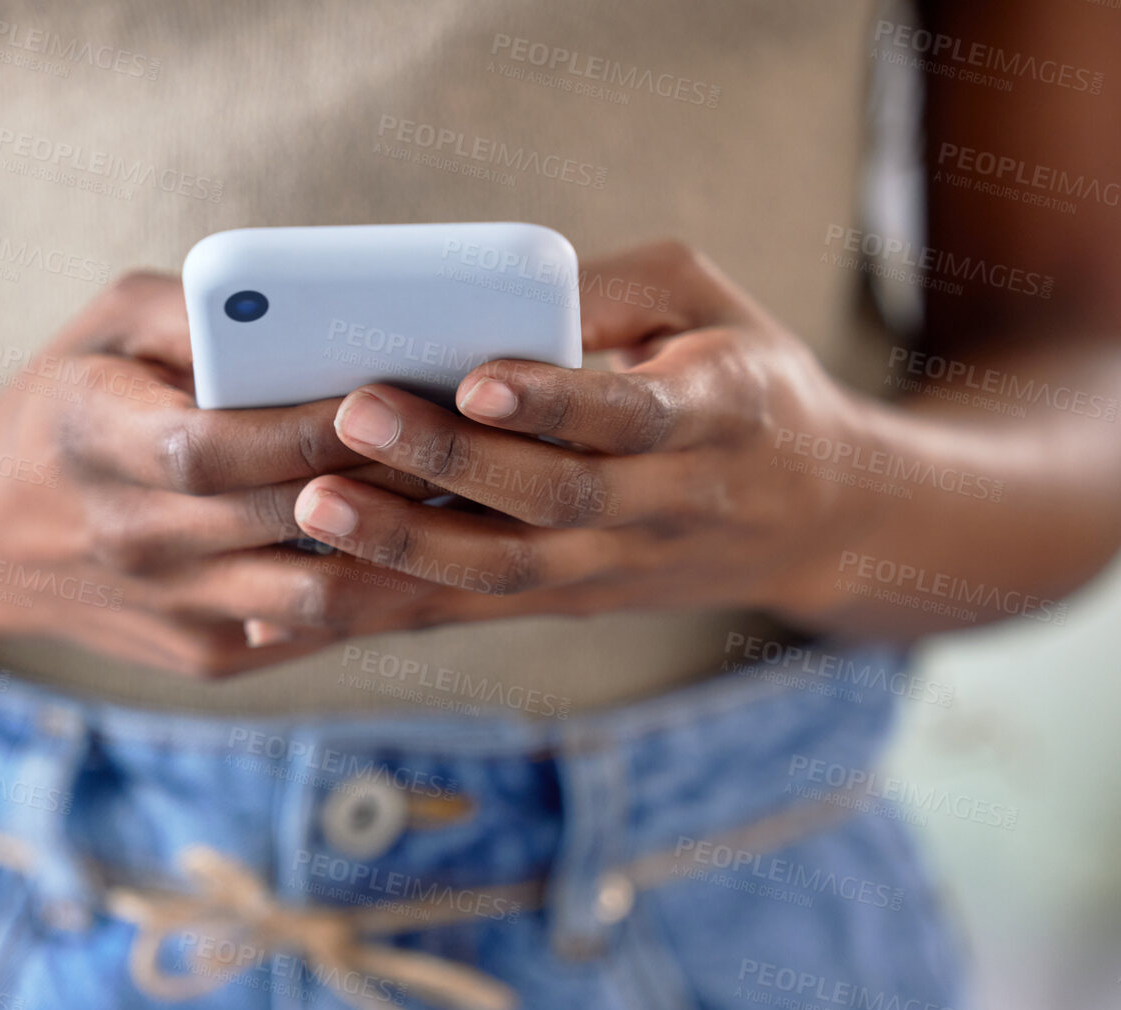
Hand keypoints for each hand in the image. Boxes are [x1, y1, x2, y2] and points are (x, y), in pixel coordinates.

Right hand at [0, 272, 449, 677]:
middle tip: (472, 437)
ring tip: (463, 497)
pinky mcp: (204, 656)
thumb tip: (308, 308)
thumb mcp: (104, 328)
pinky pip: (309, 625)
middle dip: (388, 478)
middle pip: (288, 518)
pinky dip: (370, 586)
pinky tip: (419, 544)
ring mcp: (171, 609)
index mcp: (96, 438)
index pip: (217, 446)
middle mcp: (132, 537)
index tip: (391, 390)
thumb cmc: (62, 407)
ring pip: (317, 593)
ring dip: (400, 550)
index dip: (310, 428)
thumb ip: (196, 310)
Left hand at [287, 241, 888, 624]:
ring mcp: (616, 566)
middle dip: (450, 463)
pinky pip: (473, 613)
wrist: (815, 515)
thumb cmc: (743, 380)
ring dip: (405, 549)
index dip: (556, 402)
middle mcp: (668, 502)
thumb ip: (606, 288)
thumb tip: (485, 285)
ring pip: (506, 573)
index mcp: (718, 412)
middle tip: (352, 414)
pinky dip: (389, 612)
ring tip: (314, 511)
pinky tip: (305, 603)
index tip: (478, 375)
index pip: (633, 413)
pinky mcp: (570, 600)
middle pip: (554, 499)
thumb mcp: (705, 302)